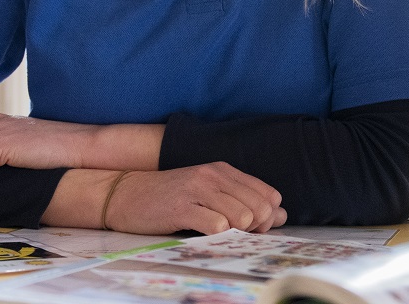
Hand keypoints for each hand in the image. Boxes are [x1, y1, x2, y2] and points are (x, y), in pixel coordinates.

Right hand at [87, 164, 286, 234]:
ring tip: (221, 234)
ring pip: (242, 216)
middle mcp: (214, 175)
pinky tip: (206, 234)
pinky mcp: (181, 207)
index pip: (269, 195)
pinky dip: (217, 236)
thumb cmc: (171, 197)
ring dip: (237, 233)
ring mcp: (197, 190)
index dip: (268, 218)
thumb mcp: (211, 193)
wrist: (126, 194)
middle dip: (256, 228)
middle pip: (260, 207)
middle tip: (238, 235)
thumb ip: (244, 201)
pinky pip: (216, 225)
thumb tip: (282, 215)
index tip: (253, 228)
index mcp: (225, 171)